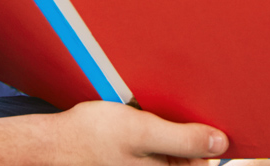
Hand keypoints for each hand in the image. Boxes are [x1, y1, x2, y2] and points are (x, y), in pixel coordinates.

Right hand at [47, 101, 227, 165]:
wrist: (49, 144)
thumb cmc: (91, 137)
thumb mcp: (142, 131)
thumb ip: (183, 139)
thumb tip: (220, 144)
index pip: (202, 162)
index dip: (208, 138)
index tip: (207, 114)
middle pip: (187, 155)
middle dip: (186, 130)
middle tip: (168, 109)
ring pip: (169, 149)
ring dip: (167, 127)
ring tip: (148, 111)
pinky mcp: (131, 161)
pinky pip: (152, 147)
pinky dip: (152, 130)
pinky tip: (137, 115)